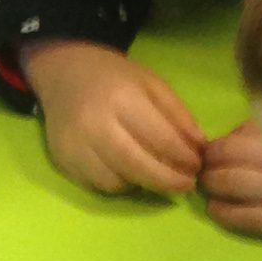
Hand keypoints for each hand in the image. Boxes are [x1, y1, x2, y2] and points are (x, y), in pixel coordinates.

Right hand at [24, 42, 204, 200]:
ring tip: (155, 174)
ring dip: (142, 184)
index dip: (183, 157)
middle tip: (185, 185)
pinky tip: (128, 172)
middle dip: (166, 181)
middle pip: (136, 166)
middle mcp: (94, 124)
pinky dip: (118, 184)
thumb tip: (199, 149)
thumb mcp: (152, 84)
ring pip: (116, 182)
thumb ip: (178, 115)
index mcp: (121, 99)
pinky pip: (97, 185)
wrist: (64, 75)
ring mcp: (75, 146)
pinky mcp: (63, 161)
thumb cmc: (114, 78)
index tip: (197, 165)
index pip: (159, 138)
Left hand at [199, 118, 261, 242]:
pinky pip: (256, 218)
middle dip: (215, 159)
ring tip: (204, 184)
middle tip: (201, 164)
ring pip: (243, 183)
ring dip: (217, 183)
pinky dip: (230, 213)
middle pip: (243, 154)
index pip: (254, 132)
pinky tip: (214, 210)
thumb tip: (238, 132)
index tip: (211, 147)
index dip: (227, 141)